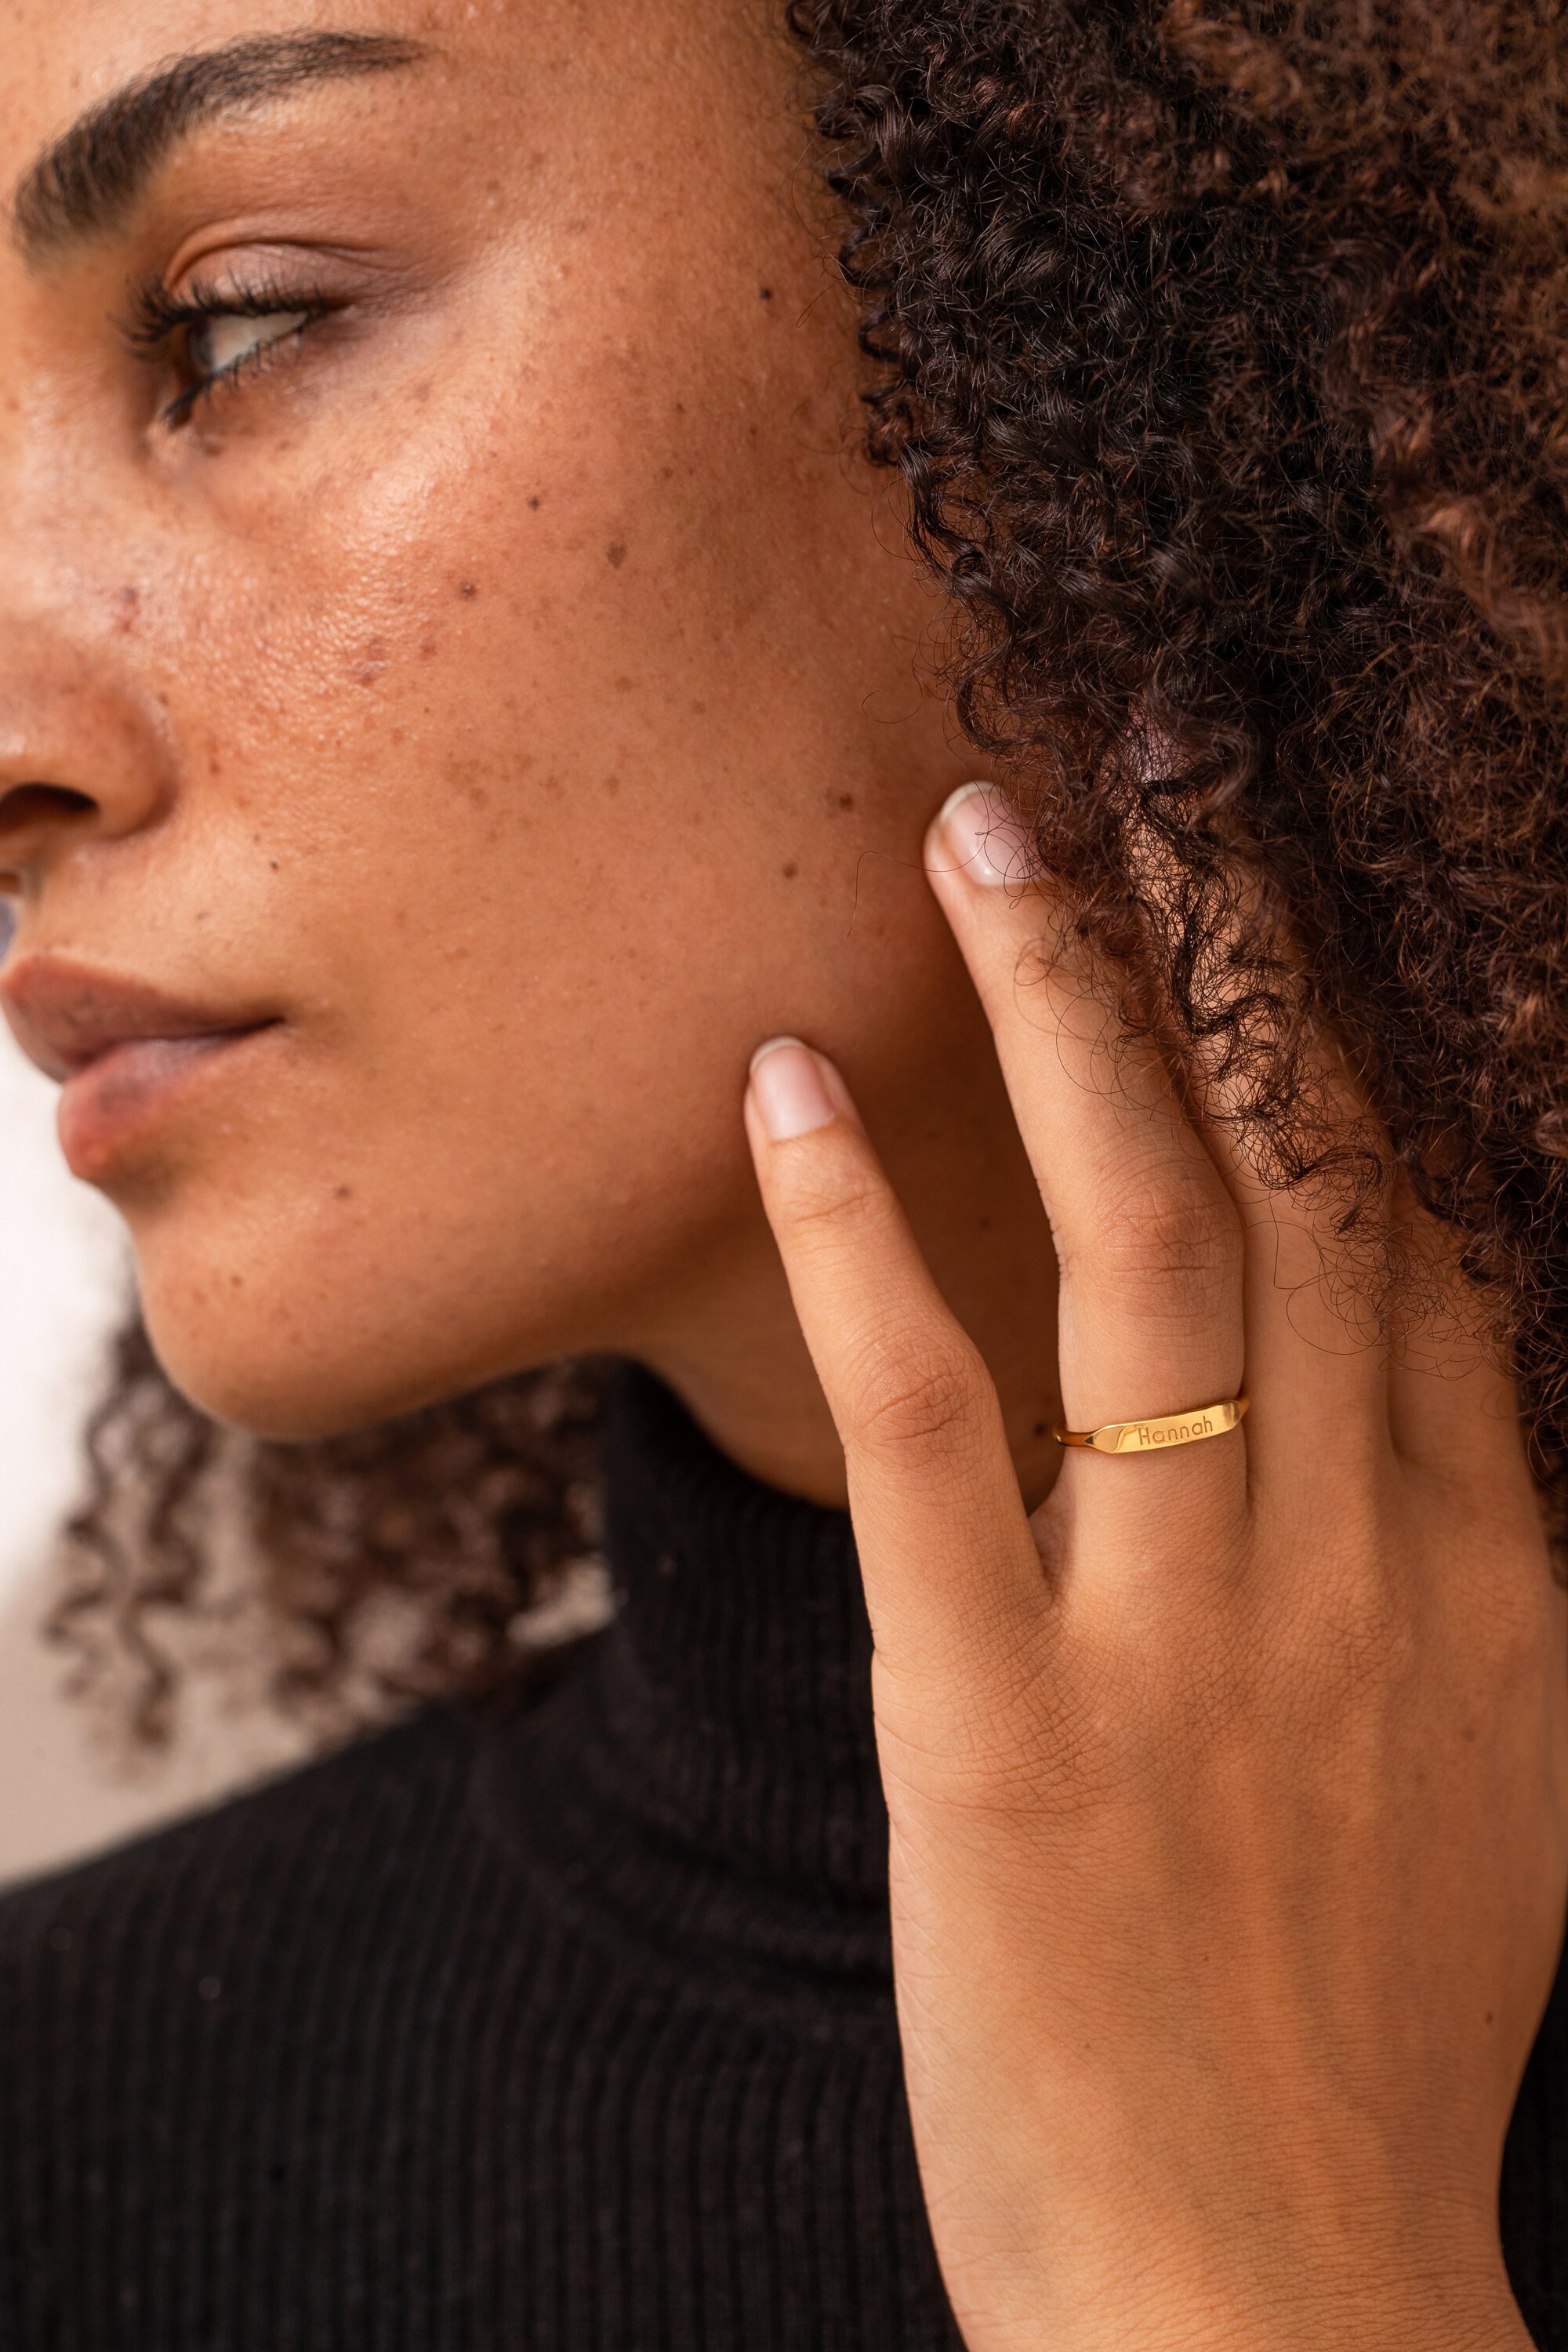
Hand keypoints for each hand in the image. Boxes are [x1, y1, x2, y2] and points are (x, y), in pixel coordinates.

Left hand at [744, 785, 1567, 2351]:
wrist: (1283, 2312)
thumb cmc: (1373, 2053)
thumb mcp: (1495, 1783)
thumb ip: (1462, 1570)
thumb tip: (1428, 1401)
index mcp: (1489, 1574)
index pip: (1437, 1233)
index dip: (1368, 1029)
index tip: (1291, 877)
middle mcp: (1359, 1564)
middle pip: (1315, 1180)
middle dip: (1246, 942)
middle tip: (1165, 738)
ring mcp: (1191, 1640)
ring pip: (1152, 1249)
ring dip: (1073, 1019)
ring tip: (988, 829)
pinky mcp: (1009, 1736)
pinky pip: (942, 1435)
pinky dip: (863, 1247)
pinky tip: (788, 1090)